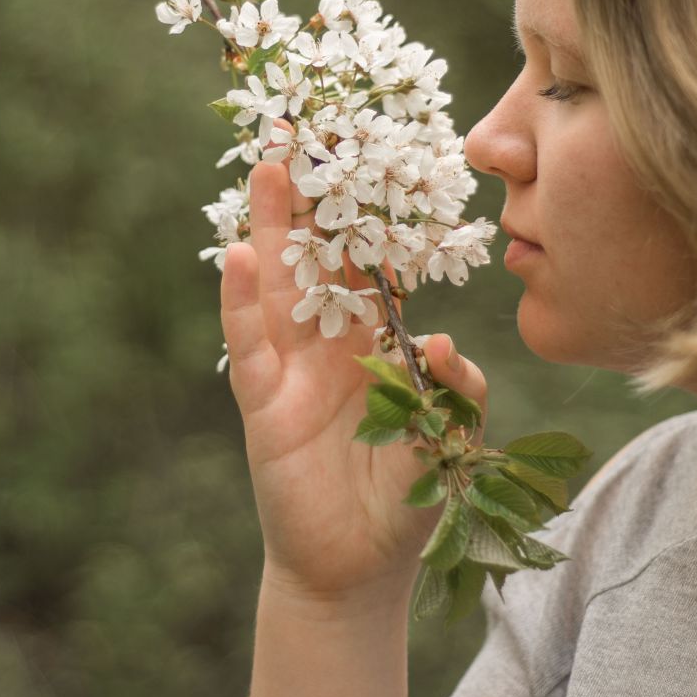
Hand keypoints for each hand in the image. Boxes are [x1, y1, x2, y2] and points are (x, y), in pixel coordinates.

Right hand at [219, 147, 488, 604]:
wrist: (357, 569)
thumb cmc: (405, 498)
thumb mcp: (451, 437)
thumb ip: (458, 388)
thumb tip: (443, 341)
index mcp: (375, 340)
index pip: (372, 261)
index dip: (371, 209)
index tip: (374, 148)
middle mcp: (328, 341)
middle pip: (316, 253)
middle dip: (310, 193)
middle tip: (305, 127)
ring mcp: (291, 366)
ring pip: (277, 282)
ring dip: (269, 225)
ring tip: (267, 165)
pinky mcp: (264, 402)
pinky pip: (251, 345)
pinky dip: (241, 304)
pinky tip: (238, 259)